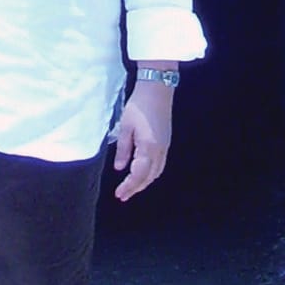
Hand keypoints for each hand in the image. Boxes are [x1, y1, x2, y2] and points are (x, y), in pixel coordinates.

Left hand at [112, 78, 173, 199]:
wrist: (157, 89)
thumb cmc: (139, 106)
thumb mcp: (125, 127)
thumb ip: (123, 149)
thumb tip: (119, 167)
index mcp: (148, 148)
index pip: (138, 175)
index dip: (128, 186)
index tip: (119, 194)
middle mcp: (160, 151)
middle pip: (149, 177)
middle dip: (136, 188)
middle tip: (123, 195)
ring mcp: (165, 147)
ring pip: (156, 172)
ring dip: (144, 182)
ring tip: (132, 187)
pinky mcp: (166, 142)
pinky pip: (160, 164)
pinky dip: (151, 173)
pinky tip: (143, 173)